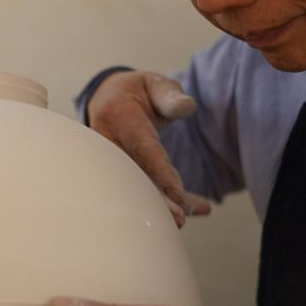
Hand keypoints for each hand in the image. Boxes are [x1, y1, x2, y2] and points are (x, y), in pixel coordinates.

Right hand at [87, 71, 211, 225]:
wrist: (109, 99)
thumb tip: (187, 107)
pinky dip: (166, 201)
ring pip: (134, 189)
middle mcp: (108, 142)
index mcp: (118, 116)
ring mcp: (110, 161)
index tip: (178, 194)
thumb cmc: (138, 91)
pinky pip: (141, 190)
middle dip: (154, 200)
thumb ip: (170, 95)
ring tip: (182, 221)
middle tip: (178, 219)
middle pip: (132, 176)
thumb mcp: (155, 84)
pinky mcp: (118, 174)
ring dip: (158, 206)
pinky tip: (197, 208)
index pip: (141, 147)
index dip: (159, 172)